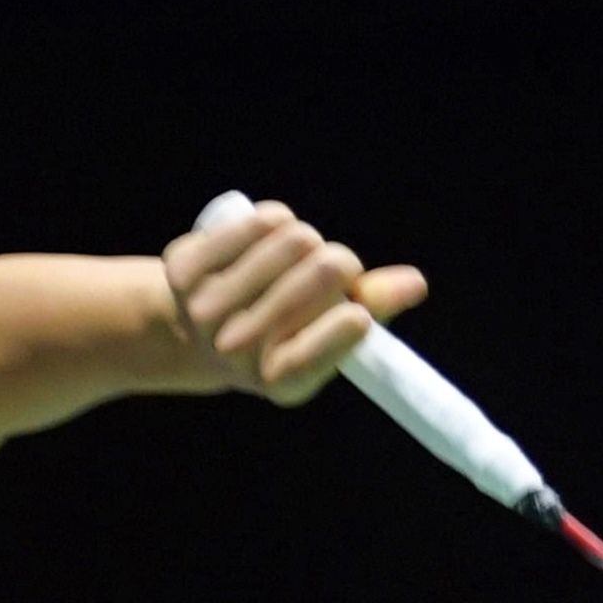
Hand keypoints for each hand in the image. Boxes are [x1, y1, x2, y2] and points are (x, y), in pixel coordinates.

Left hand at [159, 200, 428, 404]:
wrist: (194, 330)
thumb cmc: (284, 329)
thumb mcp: (330, 330)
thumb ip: (374, 309)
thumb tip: (415, 283)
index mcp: (283, 383)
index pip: (339, 334)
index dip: (354, 316)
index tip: (355, 312)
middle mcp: (239, 353)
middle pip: (324, 272)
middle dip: (338, 265)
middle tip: (328, 272)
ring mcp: (209, 312)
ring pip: (295, 240)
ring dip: (307, 240)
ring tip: (296, 256)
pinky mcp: (188, 271)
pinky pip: (259, 222)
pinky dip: (274, 220)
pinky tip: (269, 234)